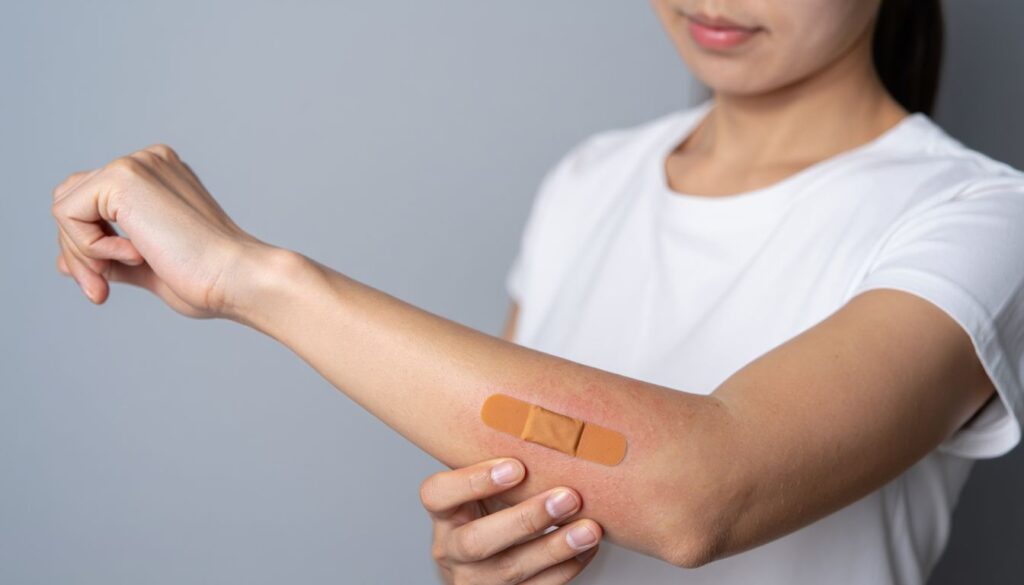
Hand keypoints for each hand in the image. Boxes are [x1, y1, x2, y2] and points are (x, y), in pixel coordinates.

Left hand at [50, 144, 271, 318]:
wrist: (237, 278)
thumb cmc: (208, 280)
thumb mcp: (149, 269)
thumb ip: (109, 260)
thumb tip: (63, 263)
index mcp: (160, 177)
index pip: (93, 202)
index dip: (89, 250)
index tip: (105, 290)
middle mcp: (148, 162)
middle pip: (73, 199)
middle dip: (78, 253)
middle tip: (100, 293)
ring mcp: (137, 163)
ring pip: (65, 205)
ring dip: (80, 252)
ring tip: (112, 277)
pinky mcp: (122, 175)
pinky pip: (66, 212)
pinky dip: (86, 246)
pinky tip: (134, 255)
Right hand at [419, 458, 601, 584]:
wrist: (482, 561)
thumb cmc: (491, 506)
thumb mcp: (487, 483)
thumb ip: (504, 458)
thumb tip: (549, 413)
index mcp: (444, 512)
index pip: (438, 495)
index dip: (473, 481)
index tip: (516, 466)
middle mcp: (451, 548)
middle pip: (477, 541)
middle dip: (525, 520)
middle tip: (567, 497)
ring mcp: (475, 579)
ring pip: (511, 570)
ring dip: (555, 547)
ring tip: (590, 528)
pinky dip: (566, 567)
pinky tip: (587, 548)